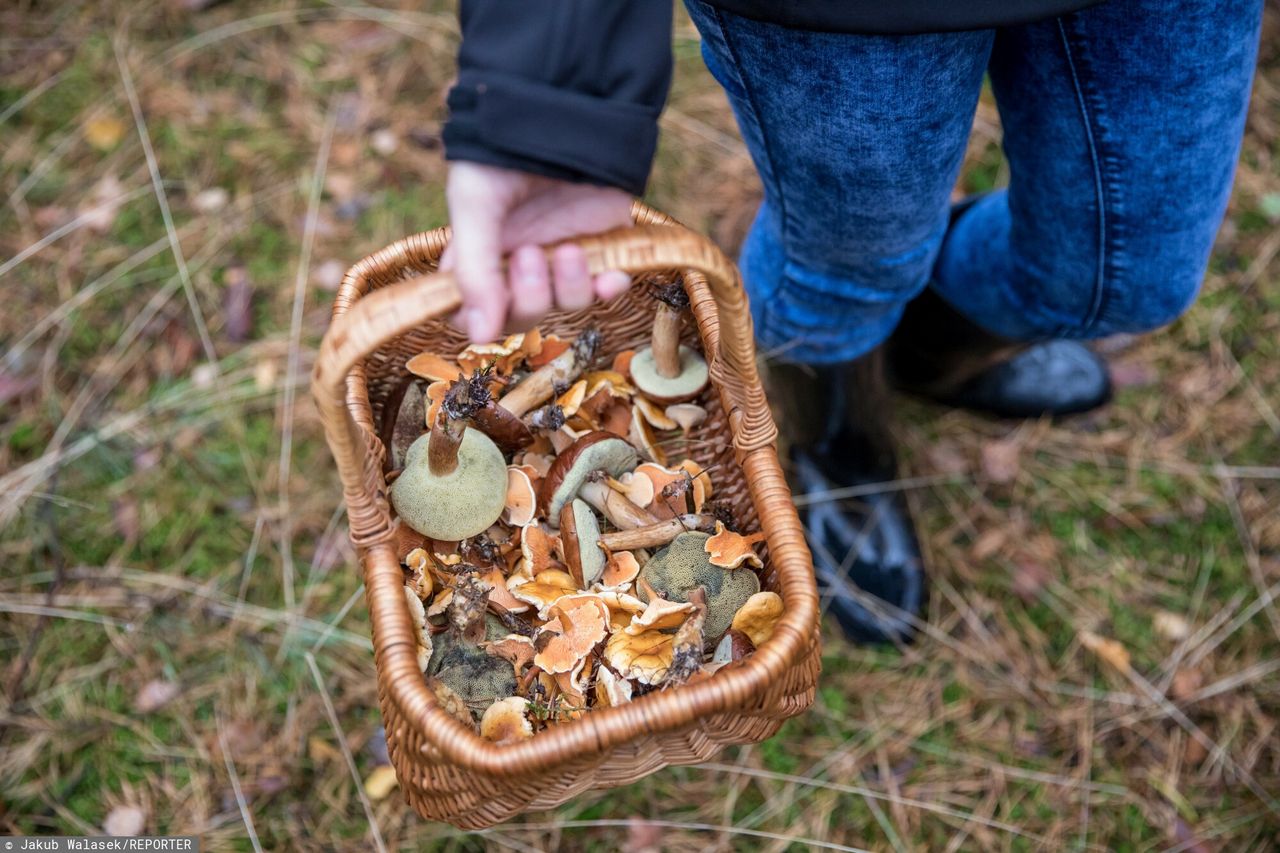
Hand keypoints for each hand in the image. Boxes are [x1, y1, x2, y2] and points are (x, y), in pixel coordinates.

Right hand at [443, 161, 634, 343]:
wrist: (563, 112)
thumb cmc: (503, 154)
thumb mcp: (476, 205)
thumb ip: (475, 271)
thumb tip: (480, 338)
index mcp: (479, 255)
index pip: (470, 312)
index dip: (479, 320)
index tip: (489, 308)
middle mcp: (519, 263)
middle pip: (522, 316)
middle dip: (529, 296)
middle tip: (531, 254)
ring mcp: (562, 258)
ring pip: (566, 305)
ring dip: (569, 285)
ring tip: (569, 249)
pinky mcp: (603, 247)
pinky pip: (607, 287)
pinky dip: (610, 287)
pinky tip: (611, 276)